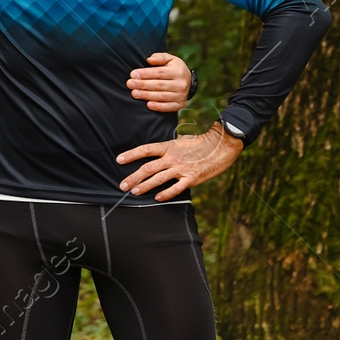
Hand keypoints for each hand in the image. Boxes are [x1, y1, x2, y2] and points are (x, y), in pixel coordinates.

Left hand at [116, 124, 242, 200]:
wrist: (221, 146)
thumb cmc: (200, 143)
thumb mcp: (180, 142)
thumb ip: (168, 149)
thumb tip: (155, 154)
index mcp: (168, 146)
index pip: (145, 150)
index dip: (131, 154)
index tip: (119, 160)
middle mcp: (172, 158)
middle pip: (148, 168)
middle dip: (133, 177)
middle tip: (122, 185)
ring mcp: (181, 169)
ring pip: (159, 179)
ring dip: (145, 186)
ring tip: (134, 191)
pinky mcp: (192, 178)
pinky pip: (176, 188)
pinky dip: (166, 193)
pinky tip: (157, 198)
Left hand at [128, 52, 192, 112]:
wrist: (189, 81)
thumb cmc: (174, 68)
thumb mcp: (170, 59)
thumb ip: (159, 57)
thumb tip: (149, 59)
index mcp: (178, 71)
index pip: (159, 73)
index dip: (145, 74)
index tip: (133, 74)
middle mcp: (181, 84)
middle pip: (159, 85)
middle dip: (143, 85)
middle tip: (130, 84)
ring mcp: (181, 95)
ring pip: (162, 96)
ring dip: (147, 95)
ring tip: (134, 93)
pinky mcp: (180, 104)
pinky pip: (168, 107)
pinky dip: (158, 106)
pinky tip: (148, 105)